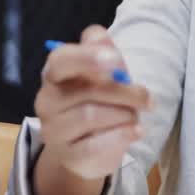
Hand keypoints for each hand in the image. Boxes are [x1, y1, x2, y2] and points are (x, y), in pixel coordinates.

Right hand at [31, 24, 151, 194]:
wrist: (86, 148)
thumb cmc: (97, 100)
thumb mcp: (105, 74)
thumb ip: (104, 52)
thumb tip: (102, 38)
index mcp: (56, 73)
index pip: (61, 60)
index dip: (88, 58)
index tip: (116, 61)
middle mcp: (47, 100)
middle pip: (87, 91)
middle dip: (125, 92)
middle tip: (147, 98)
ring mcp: (53, 130)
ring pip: (92, 116)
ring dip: (124, 115)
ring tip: (135, 116)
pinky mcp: (67, 156)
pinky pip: (95, 145)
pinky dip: (122, 136)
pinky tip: (137, 131)